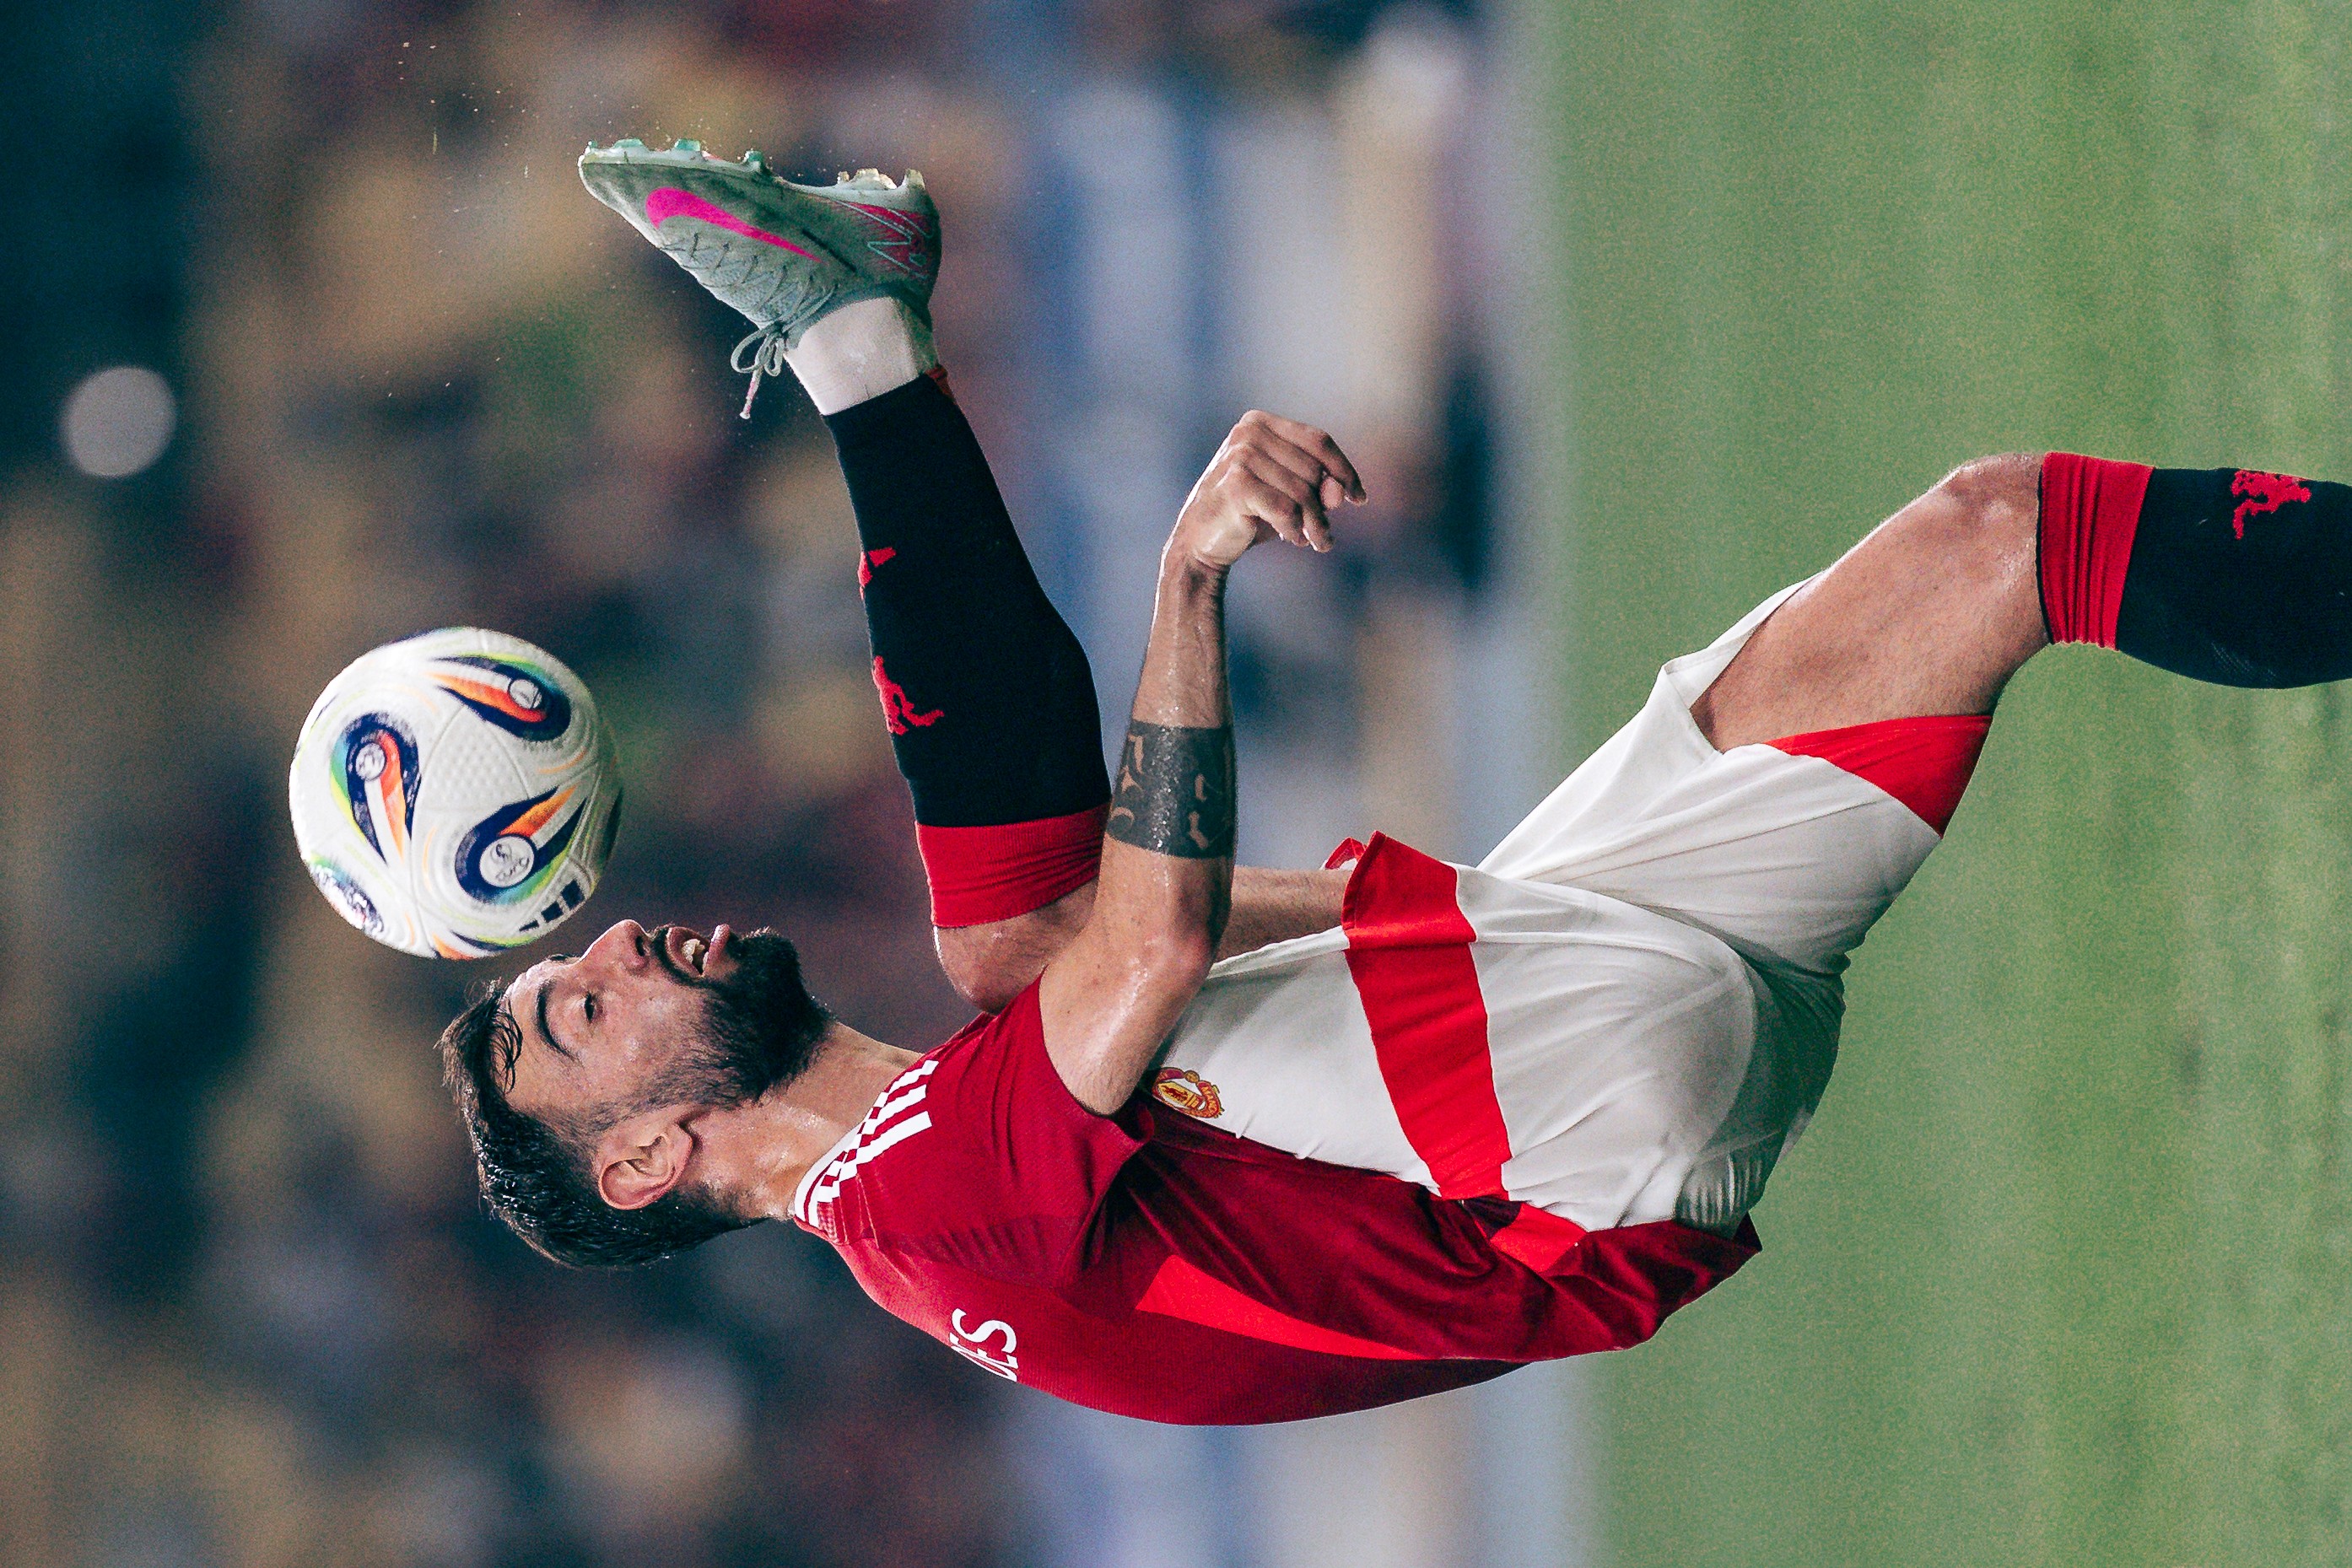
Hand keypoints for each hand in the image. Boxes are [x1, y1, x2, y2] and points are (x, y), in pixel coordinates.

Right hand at [1168, 411, 1366, 569]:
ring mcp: (1240, 455)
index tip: (1359, 498)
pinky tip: (1293, 540)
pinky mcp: (1236, 484)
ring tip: (1317, 543)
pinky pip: (1286, 509)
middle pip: (1313, 469)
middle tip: (1325, 536)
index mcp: (1260, 423)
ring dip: (1315, 524)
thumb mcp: (1290, 499)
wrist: (1198, 543)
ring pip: (1303, 492)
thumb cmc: (1249, 515)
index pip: (1318, 441)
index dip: (1344, 469)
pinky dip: (1294, 529)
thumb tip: (1340, 490)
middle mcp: (1248, 432)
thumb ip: (1318, 489)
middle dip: (1325, 507)